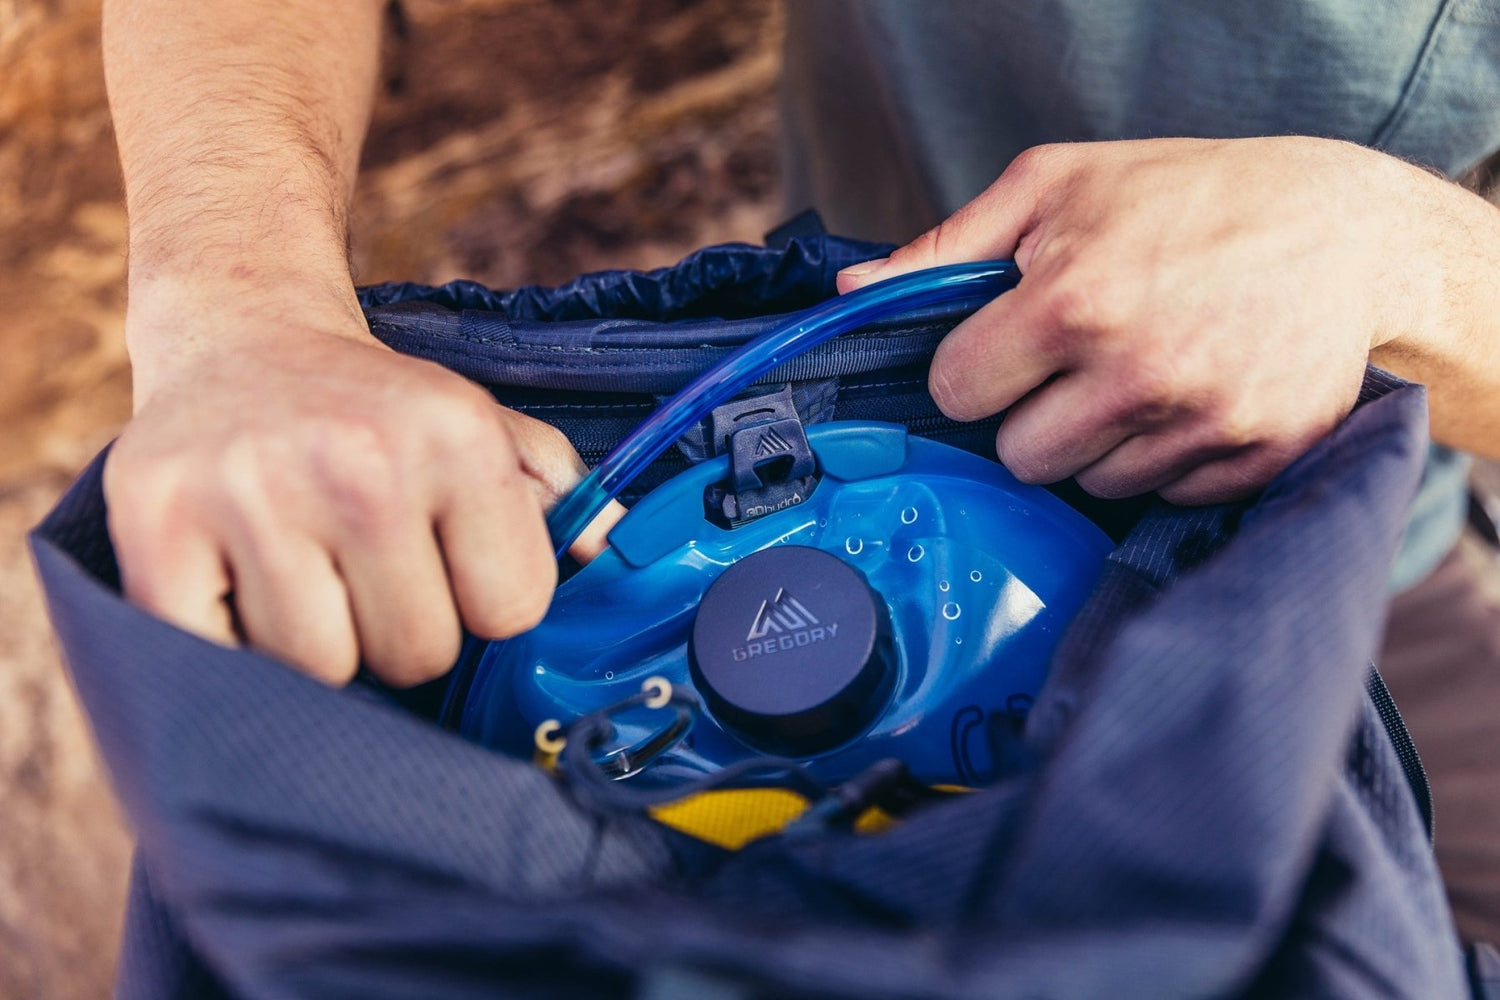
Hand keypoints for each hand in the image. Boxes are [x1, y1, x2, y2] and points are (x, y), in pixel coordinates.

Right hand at [105, 280, 620, 685]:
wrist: (242, 335)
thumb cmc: (380, 409)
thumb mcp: (489, 425)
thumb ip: (561, 496)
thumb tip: (604, 558)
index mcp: (455, 437)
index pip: (510, 611)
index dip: (483, 601)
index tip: (449, 562)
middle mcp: (358, 461)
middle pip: (417, 653)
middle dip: (401, 628)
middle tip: (367, 566)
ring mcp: (249, 492)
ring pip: (321, 670)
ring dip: (319, 643)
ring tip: (306, 570)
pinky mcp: (155, 525)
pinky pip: (218, 661)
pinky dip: (232, 646)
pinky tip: (240, 585)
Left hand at [839, 137, 1442, 502]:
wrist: (1344, 230)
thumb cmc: (1184, 196)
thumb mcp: (1055, 186)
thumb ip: (943, 247)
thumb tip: (848, 297)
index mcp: (1073, 301)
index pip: (957, 392)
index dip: (973, 368)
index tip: (1007, 345)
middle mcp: (1137, 373)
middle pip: (1018, 457)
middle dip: (1032, 414)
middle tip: (1079, 361)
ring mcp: (1203, 423)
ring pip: (1090, 486)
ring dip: (1100, 440)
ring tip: (1143, 372)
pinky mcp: (1257, 458)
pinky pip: (1165, 496)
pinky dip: (1167, 459)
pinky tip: (1192, 398)